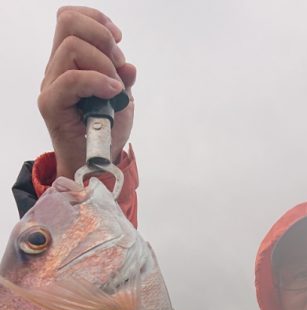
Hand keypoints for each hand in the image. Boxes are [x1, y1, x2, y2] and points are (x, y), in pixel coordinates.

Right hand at [38, 6, 136, 178]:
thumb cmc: (106, 133)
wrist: (97, 166)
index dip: (96, 19)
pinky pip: (71, 78)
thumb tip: (128, 66)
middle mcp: (57, 69)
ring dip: (103, 64)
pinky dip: (97, 81)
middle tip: (118, 65)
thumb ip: (122, 78)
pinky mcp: (51, 104)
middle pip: (68, 23)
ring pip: (71, 47)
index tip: (118, 39)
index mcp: (69, 62)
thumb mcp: (122, 100)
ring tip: (115, 88)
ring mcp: (52, 85)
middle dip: (102, 37)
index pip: (70, 19)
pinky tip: (112, 93)